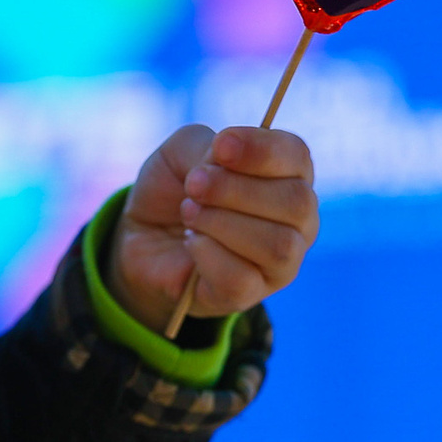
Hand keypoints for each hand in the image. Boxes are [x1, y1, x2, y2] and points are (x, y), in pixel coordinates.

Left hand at [110, 125, 317, 329]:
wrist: (144, 239)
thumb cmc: (175, 190)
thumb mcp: (180, 153)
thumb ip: (205, 146)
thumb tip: (224, 161)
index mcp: (289, 175)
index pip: (297, 156)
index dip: (262, 149)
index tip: (220, 146)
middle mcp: (297, 221)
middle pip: (296, 203)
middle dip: (235, 189)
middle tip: (193, 185)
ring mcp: (280, 263)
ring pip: (277, 245)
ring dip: (221, 222)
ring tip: (189, 214)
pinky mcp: (250, 295)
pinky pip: (241, 278)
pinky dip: (207, 253)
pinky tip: (190, 241)